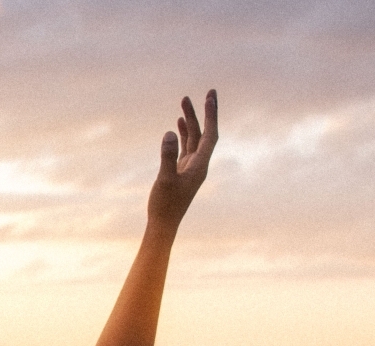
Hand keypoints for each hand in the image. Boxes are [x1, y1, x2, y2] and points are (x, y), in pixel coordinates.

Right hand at [148, 89, 216, 228]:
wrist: (163, 224)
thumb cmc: (165, 205)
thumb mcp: (165, 179)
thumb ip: (167, 156)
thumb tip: (170, 132)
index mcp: (200, 165)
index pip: (211, 135)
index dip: (211, 115)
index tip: (210, 97)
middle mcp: (199, 164)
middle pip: (205, 133)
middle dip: (204, 113)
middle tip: (205, 92)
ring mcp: (191, 167)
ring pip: (194, 139)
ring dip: (191, 121)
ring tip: (184, 102)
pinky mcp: (182, 171)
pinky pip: (186, 147)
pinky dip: (184, 134)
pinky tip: (178, 124)